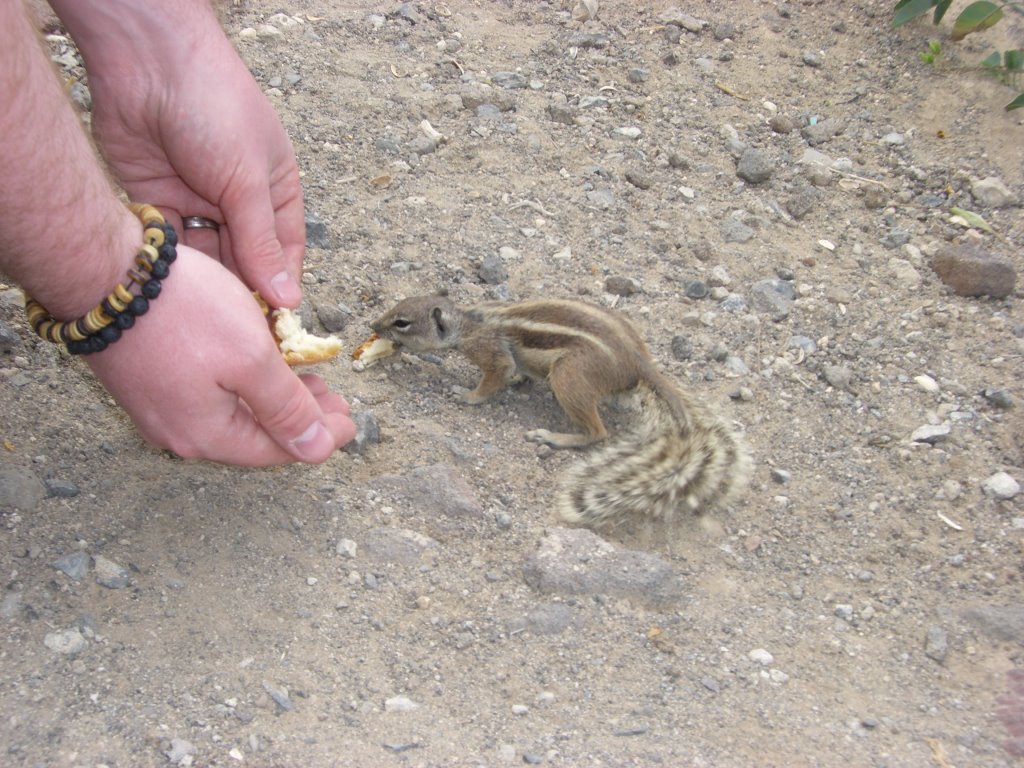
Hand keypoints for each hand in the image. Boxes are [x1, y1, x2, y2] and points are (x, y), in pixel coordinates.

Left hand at [56, 1, 305, 307]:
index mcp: (275, 195)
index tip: (272, 331)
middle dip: (241, 294)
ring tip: (205, 315)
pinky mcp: (159, 203)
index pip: (284, 256)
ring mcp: (198, 204)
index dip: (279, 292)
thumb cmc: (216, 109)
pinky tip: (175, 288)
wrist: (146, 64)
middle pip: (245, 264)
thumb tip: (287, 300)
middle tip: (234, 334)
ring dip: (207, 283)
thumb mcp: (248, 183)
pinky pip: (171, 247)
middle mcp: (239, 203)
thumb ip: (262, 244)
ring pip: (207, 260)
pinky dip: (174, 265)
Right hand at [86, 247, 355, 464]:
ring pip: (232, 415)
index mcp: (207, 435)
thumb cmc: (182, 311)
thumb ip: (287, 408)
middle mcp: (178, 432)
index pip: (278, 450)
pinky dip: (242, 385)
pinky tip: (259, 363)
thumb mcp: (251, 359)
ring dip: (273, 399)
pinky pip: (207, 396)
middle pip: (254, 437)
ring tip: (305, 380)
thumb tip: (317, 450)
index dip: (320, 435)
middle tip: (335, 399)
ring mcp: (158, 408)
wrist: (103, 270)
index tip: (352, 419)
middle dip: (300, 418)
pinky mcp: (147, 381)